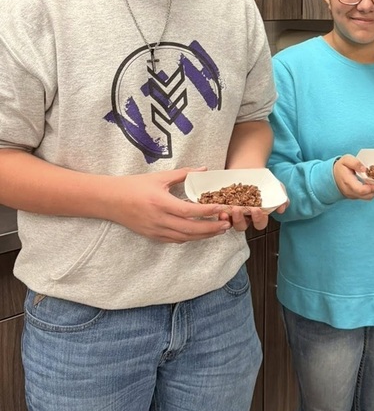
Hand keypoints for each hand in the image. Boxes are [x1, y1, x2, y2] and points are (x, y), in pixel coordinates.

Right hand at [110, 168, 230, 242]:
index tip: (222, 209)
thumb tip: (204, 169)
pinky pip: (175, 240)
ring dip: (204, 235)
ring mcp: (155, 230)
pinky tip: (200, 233)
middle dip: (211, 228)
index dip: (207, 211)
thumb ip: (183, 174)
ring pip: (185, 237)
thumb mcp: (159, 177)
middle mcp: (159, 219)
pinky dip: (190, 238)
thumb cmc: (134, 186)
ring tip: (218, 230)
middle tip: (226, 224)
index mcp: (161, 203)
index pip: (189, 211)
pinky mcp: (152, 236)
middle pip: (191, 229)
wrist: (109, 200)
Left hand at [218, 185, 288, 231]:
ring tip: (227, 208)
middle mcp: (244, 217)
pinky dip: (218, 210)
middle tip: (239, 209)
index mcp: (258, 215)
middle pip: (241, 226)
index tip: (257, 210)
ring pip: (228, 222)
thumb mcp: (275, 187)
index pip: (259, 223)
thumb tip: (282, 209)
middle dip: (240, 219)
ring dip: (228, 217)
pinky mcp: (221, 205)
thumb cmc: (264, 180)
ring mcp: (232, 212)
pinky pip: (218, 211)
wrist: (249, 167)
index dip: (258, 219)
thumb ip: (281, 198)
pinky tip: (218, 204)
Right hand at [333, 155, 373, 200]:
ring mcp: (352, 195)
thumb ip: (355, 162)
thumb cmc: (341, 167)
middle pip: (365, 195)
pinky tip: (372, 185)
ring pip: (366, 198)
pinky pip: (364, 197)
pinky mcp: (354, 196)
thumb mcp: (346, 159)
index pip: (360, 189)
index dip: (371, 189)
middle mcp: (349, 191)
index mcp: (348, 181)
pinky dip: (370, 192)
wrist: (332, 176)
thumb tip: (364, 169)